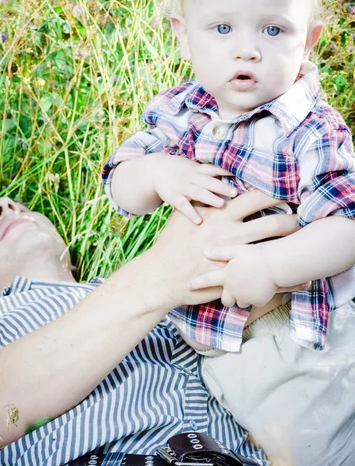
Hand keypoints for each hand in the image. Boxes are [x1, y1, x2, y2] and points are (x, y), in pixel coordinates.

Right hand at [151, 154, 236, 223]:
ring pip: (198, 193)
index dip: (227, 172)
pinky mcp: (173, 197)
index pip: (215, 169)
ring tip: (221, 204)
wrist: (156, 169)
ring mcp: (182, 187)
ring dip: (210, 198)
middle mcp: (192, 178)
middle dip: (222, 187)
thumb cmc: (180, 170)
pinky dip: (190, 213)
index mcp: (199, 170)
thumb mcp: (194, 167)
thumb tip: (231, 178)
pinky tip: (199, 221)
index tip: (241, 176)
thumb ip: (209, 174)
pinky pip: (183, 206)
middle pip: (209, 181)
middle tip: (235, 192)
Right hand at [151, 189, 301, 310]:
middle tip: (303, 216)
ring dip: (289, 243)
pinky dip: (285, 277)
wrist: (162, 274)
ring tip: (302, 241)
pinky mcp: (235, 275)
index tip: (287, 191)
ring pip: (272, 248)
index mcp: (220, 215)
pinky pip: (265, 275)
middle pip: (271, 222)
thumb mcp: (183, 214)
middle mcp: (231, 233)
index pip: (254, 198)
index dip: (274, 193)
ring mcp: (234, 256)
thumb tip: (211, 188)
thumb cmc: (171, 243)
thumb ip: (202, 201)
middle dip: (291, 219)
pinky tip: (298, 276)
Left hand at [187, 243, 309, 307]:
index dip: (196, 283)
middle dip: (228, 297)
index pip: (207, 280)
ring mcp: (246, 296)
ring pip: (240, 302)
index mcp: (226, 276)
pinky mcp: (258, 301)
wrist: (276, 265)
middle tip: (232, 289)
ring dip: (242, 296)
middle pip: (226, 300)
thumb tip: (205, 251)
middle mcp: (233, 289)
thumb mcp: (236, 250)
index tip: (187, 286)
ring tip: (250, 285)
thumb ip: (220, 252)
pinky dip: (256, 297)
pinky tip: (261, 286)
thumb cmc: (256, 254)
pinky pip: (255, 302)